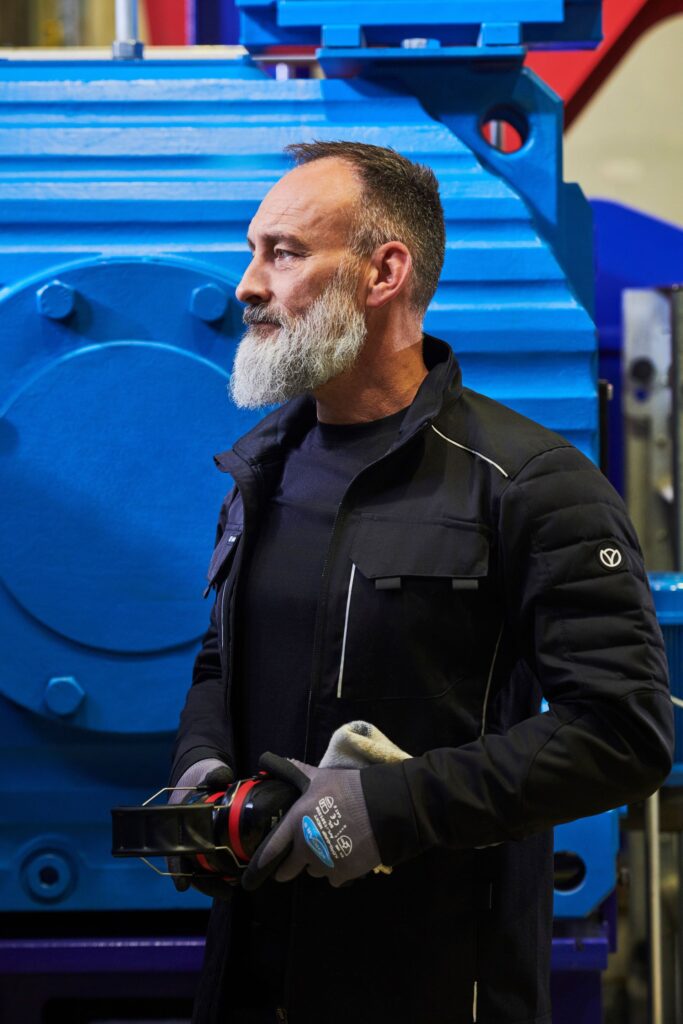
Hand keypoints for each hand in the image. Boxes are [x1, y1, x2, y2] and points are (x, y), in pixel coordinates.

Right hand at [167, 760, 234, 897]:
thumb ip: (214, 776)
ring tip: (230, 892)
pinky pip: (213, 864)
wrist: (206, 779)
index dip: (177, 866)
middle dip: (204, 882)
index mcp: (179, 821)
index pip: (174, 848)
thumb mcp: (208, 774)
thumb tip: (222, 778)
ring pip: (201, 870)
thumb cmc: (204, 779)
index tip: (182, 885)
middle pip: (190, 867)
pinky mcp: (212, 846)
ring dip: (214, 883)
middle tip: (224, 891)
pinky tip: (235, 880)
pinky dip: (221, 874)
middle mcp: (185, 836)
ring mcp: (198, 843)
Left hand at [241, 752, 380, 890]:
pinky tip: (346, 856)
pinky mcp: (342, 873)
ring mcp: (324, 863)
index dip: (262, 862)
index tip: (257, 871)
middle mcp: (306, 847)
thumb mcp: (322, 777)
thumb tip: (279, 761)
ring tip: (330, 849)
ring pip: (313, 871)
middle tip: (298, 860)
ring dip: (318, 864)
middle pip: (288, 870)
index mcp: (296, 823)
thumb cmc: (349, 789)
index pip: (271, 849)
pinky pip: (333, 878)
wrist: (382, 809)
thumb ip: (299, 772)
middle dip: (289, 867)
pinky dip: (337, 870)